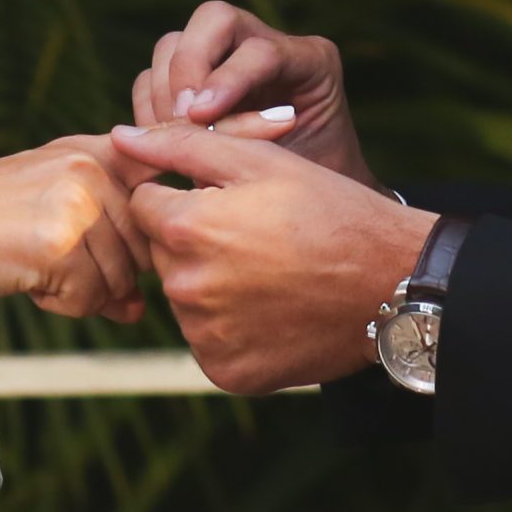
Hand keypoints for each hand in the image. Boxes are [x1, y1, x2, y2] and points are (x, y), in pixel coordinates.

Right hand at [0, 136, 152, 322]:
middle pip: (144, 247)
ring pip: (121, 278)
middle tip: (54, 266)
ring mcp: (76, 203)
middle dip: (108, 273)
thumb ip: (105, 237)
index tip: (120, 244)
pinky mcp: (59, 246)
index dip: (154, 227)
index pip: (160, 184)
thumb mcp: (47, 203)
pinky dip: (61, 306)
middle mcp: (89, 167)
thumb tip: (141, 303)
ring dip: (82, 293)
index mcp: (90, 148)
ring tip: (34, 270)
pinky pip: (90, 299)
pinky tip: (27, 284)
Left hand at [108, 123, 430, 392]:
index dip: (184, 196)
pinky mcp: (228, 373)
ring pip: (186, 300)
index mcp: (186, 228)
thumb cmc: (329, 210)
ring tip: (272, 273)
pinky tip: (274, 309)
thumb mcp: (261, 161)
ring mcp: (206, 337)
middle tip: (259, 238)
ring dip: (213, 286)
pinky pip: (210, 343)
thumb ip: (182, 145)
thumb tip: (120, 137)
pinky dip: (233, 328)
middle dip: (197, 241)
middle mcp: (186, 288)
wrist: (392, 282)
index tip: (229, 202)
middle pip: (164, 255)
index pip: (145, 204)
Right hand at [130, 0, 374, 187]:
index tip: (201, 117)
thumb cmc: (311, 186)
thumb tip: (200, 128)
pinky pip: (152, 76)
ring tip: (175, 139)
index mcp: (311, 61)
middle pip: (214, 18)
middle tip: (181, 118)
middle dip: (189, 66)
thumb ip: (256, 142)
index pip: (261, 50)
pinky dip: (150, 107)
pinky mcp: (192, 83)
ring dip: (165, 92)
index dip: (228, 80)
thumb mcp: (297, 167)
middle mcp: (267, 45)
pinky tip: (165, 143)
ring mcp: (225, 59)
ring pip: (174, 44)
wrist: (308, 208)